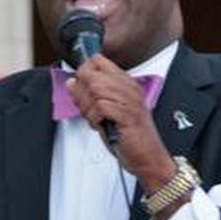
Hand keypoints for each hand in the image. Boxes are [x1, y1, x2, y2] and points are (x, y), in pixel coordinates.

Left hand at [65, 57, 176, 192]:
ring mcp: (130, 101)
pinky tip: (100, 125)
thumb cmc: (129, 138)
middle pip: (93, 74)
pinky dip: (94, 117)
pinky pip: (101, 106)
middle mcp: (129, 88)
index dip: (84, 73)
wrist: (149, 159)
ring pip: (95, 89)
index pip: (98, 61)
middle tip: (86, 108)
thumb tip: (71, 82)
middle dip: (82, 92)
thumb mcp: (106, 113)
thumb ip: (89, 96)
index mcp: (125, 83)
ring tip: (94, 118)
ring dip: (87, 107)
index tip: (81, 88)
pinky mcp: (128, 115)